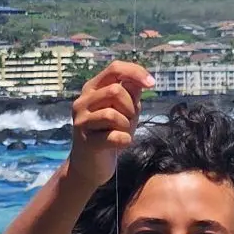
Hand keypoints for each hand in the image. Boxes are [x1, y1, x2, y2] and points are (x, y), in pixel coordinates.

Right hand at [68, 62, 152, 187]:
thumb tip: (140, 80)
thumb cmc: (110, 133)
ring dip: (126, 125)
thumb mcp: (124, 110)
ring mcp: (81, 122)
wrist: (91, 164)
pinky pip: (114, 136)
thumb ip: (131, 94)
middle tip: (129, 121)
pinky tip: (121, 143)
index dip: (135, 72)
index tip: (152, 84)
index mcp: (92, 89)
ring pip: (112, 114)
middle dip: (130, 107)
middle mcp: (82, 102)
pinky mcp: (85, 142)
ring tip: (122, 132)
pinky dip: (125, 140)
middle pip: (115, 91)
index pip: (114, 69)